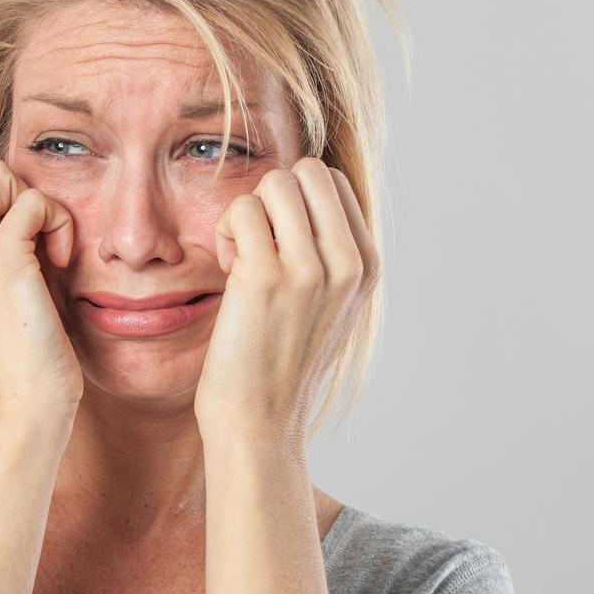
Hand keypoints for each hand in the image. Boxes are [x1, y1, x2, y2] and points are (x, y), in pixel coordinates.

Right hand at [0, 154, 83, 421]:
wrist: (26, 405)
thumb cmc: (22, 350)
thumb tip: (14, 194)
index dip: (4, 200)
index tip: (24, 246)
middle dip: (16, 192)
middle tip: (35, 242)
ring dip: (35, 203)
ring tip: (46, 251)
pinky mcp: (0, 259)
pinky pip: (36, 202)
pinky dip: (59, 223)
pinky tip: (59, 262)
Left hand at [193, 157, 380, 442]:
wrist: (259, 421)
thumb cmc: (279, 362)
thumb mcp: (329, 306)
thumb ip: (329, 253)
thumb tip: (304, 190)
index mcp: (366, 266)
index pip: (332, 182)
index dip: (295, 202)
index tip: (282, 247)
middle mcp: (347, 263)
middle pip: (307, 171)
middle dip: (273, 197)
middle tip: (260, 245)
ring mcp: (310, 268)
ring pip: (274, 183)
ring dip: (247, 214)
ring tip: (243, 259)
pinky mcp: (267, 276)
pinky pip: (242, 210)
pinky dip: (226, 232)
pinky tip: (228, 270)